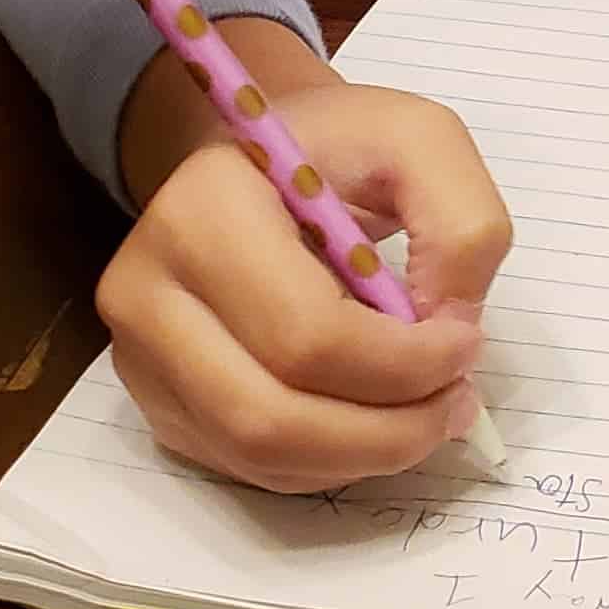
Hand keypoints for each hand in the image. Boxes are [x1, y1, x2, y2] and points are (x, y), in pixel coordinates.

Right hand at [98, 66, 512, 493]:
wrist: (251, 160)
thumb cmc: (334, 148)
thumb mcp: (418, 141)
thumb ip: (462, 222)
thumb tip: (450, 327)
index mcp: (203, 214)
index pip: (306, 334)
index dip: (405, 364)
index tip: (467, 343)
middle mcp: (147, 292)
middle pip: (268, 417)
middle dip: (387, 432)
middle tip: (456, 404)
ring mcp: (140, 358)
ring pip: (258, 457)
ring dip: (365, 455)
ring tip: (427, 413)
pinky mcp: (157, 404)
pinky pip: (250, 468)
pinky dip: (330, 462)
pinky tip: (373, 417)